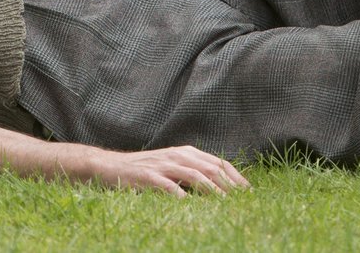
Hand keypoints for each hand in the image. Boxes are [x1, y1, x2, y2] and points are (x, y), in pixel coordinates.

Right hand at [85, 145, 247, 196]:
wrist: (109, 166)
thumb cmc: (144, 171)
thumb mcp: (171, 166)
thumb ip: (192, 172)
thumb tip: (220, 189)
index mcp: (186, 152)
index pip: (219, 162)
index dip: (236, 177)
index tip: (250, 193)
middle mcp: (177, 155)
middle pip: (211, 168)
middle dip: (230, 186)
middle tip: (244, 202)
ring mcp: (162, 165)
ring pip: (195, 176)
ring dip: (213, 191)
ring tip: (226, 205)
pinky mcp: (148, 176)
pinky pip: (169, 187)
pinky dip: (182, 196)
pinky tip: (192, 207)